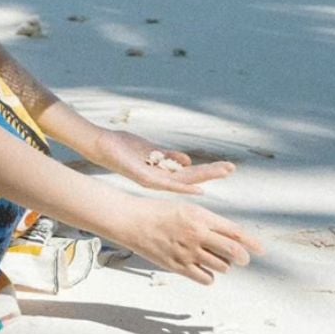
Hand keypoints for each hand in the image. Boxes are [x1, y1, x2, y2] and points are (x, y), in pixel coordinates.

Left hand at [91, 128, 236, 194]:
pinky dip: (182, 186)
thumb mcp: (150, 151)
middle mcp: (161, 179)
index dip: (208, 171)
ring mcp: (154, 180)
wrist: (102, 146)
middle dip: (212, 173)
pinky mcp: (145, 178)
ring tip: (223, 171)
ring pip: (184, 181)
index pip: (190, 174)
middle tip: (232, 168)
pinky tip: (198, 187)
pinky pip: (166, 184)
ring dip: (204, 177)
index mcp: (163, 172)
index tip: (226, 168)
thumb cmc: (124, 148)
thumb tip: (187, 160)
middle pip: (191, 178)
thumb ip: (167, 156)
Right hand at [113, 197, 264, 286]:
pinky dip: (208, 275)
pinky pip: (206, 278)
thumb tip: (229, 237)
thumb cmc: (159, 212)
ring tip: (211, 257)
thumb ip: (207, 222)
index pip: (233, 231)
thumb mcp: (186, 209)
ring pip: (221, 266)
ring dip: (222, 264)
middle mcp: (197, 234)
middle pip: (233, 251)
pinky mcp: (179, 266)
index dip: (251, 242)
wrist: (132, 221)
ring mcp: (188, 251)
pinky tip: (201, 267)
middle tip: (243, 259)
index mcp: (200, 216)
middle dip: (242, 256)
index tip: (262, 249)